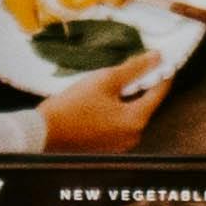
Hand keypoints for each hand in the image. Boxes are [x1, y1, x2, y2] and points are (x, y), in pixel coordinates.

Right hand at [34, 42, 186, 152]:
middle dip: (143, 85)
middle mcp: (133, 137)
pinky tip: (107, 99)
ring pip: (133, 114)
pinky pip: (121, 124)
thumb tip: (156, 58)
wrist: (44, 132)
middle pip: (146, 104)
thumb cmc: (74, 106)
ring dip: (130, 98)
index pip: (159, 92)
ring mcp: (121, 145)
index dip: (162, 72)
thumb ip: (134, 68)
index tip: (161, 59)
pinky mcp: (108, 148)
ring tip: (118, 81)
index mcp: (136, 121)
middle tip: (137, 66)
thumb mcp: (105, 80)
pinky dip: (119, 110)